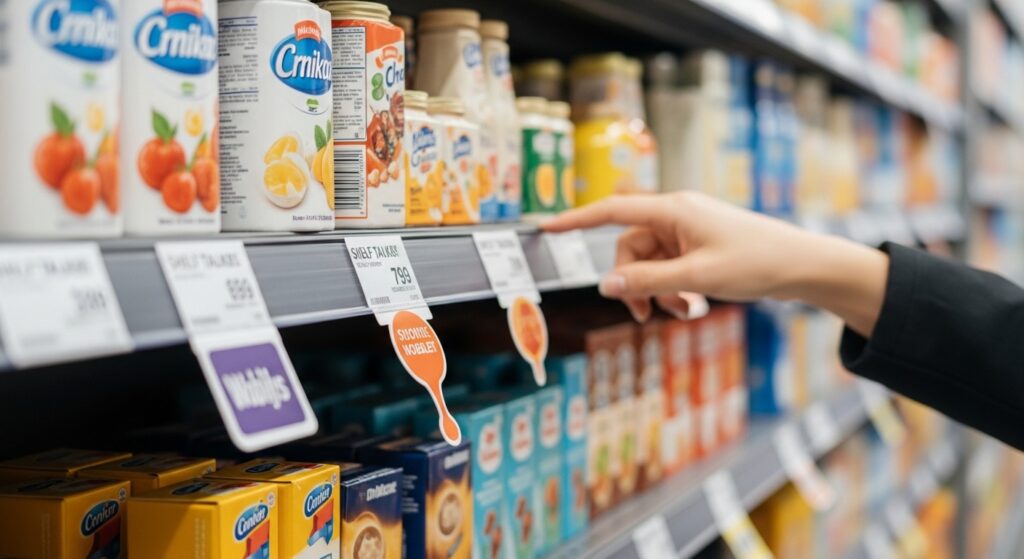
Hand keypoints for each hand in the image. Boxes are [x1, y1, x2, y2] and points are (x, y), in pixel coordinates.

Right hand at [542, 192, 888, 335]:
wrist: (802, 266)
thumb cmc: (756, 263)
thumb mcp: (697, 277)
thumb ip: (647, 281)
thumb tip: (605, 285)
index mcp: (673, 210)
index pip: (612, 211)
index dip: (576, 220)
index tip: (545, 228)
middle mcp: (677, 214)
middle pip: (630, 248)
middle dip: (635, 283)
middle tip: (648, 315)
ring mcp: (689, 230)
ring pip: (650, 262)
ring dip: (657, 291)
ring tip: (683, 312)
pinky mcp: (700, 245)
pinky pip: (670, 267)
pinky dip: (674, 288)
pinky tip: (693, 306)